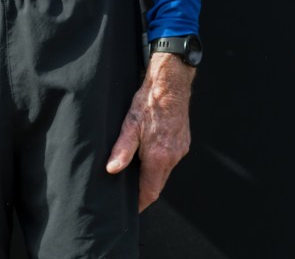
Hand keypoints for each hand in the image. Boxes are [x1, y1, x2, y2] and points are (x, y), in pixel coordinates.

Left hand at [105, 51, 193, 210]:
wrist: (170, 85)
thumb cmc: (149, 102)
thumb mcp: (129, 125)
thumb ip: (122, 150)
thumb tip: (112, 170)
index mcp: (159, 156)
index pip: (150, 190)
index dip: (140, 202)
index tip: (132, 209)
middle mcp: (173, 156)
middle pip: (158, 183)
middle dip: (145, 190)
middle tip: (130, 195)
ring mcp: (180, 150)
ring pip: (165, 171)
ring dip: (152, 175)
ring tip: (135, 173)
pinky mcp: (183, 142)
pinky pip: (170, 159)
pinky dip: (159, 162)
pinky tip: (149, 154)